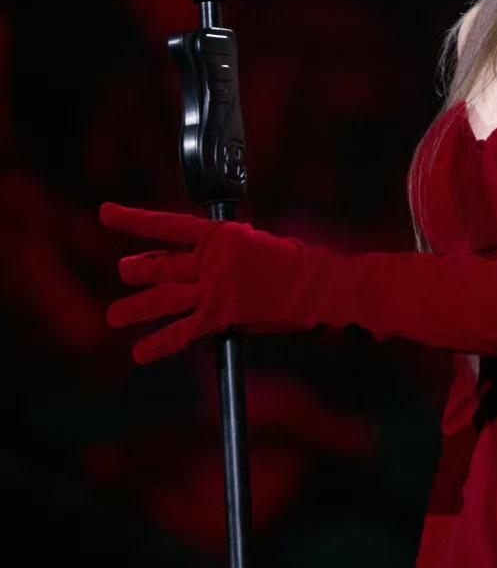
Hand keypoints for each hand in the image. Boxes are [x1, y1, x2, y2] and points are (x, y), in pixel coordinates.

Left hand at [99, 201, 325, 363]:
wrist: (321, 288)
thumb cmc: (301, 266)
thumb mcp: (258, 244)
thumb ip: (228, 251)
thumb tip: (207, 262)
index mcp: (220, 236)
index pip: (166, 225)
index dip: (132, 220)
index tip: (105, 214)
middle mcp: (210, 261)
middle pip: (160, 265)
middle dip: (138, 270)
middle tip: (124, 272)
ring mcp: (213, 290)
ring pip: (161, 299)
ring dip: (135, 309)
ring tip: (115, 317)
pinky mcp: (220, 319)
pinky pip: (179, 333)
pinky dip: (157, 345)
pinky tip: (140, 354)